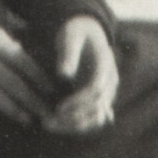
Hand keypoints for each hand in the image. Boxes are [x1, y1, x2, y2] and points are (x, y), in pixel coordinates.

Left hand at [43, 15, 117, 133]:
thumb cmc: (76, 31)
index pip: (96, 90)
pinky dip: (76, 124)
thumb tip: (63, 74)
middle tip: (48, 121)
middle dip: (74, 118)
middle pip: (98, 109)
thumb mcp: (70, 36)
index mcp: (105, 65)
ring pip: (97, 118)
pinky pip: (92, 117)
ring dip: (75, 125)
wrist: (87, 32)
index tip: (58, 108)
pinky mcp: (99, 98)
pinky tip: (56, 124)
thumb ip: (68, 53)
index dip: (78, 102)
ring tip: (49, 124)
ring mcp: (107, 91)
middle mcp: (110, 81)